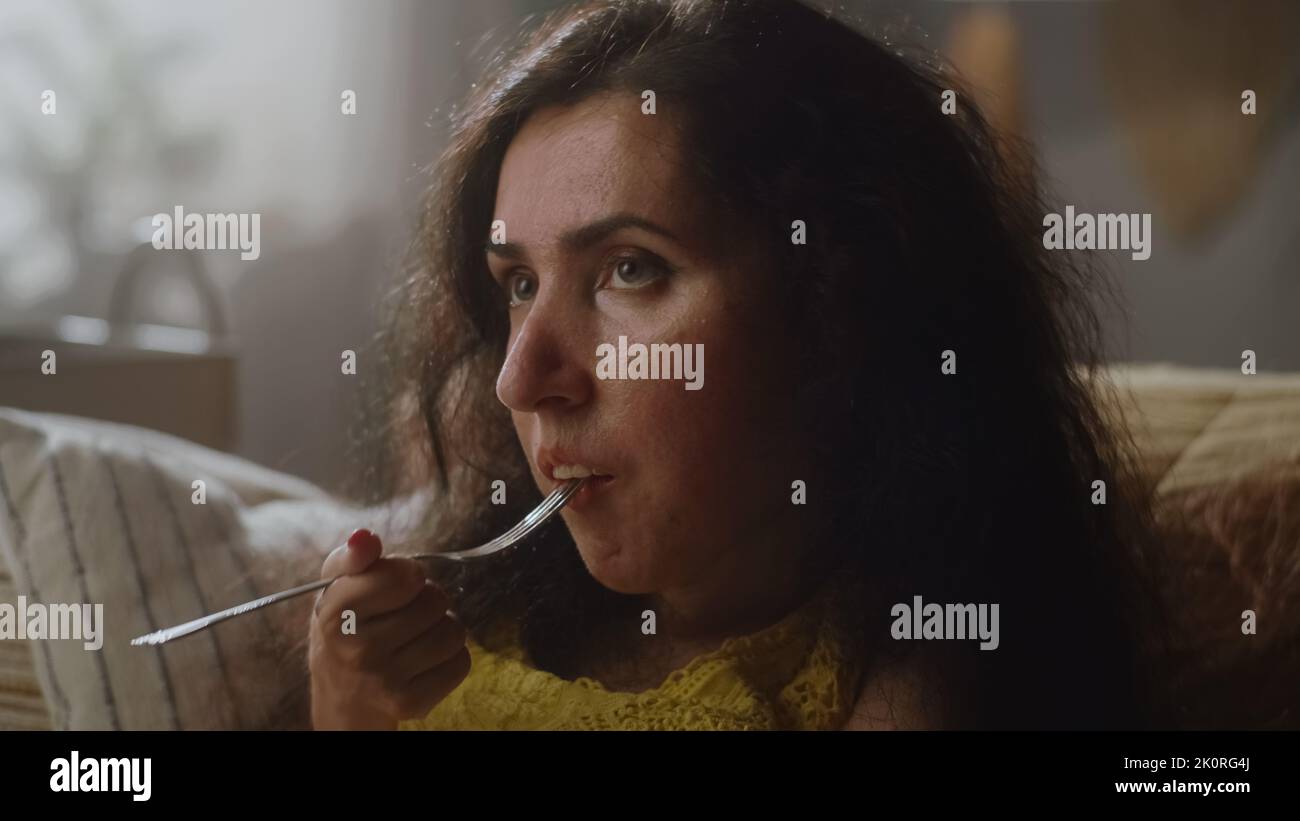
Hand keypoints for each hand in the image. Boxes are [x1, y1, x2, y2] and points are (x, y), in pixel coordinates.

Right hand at [308, 530, 469, 728]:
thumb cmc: (347, 626)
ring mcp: (384, 681)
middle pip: (435, 600)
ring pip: (453, 631)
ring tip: (416, 635)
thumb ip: (351, 556)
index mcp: (334, 613)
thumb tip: (365, 537)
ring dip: (442, 626)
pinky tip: (424, 659)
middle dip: (426, 599)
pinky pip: (461, 662)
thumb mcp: (337, 587)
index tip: (397, 582)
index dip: (410, 573)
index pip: (405, 575)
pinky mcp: (410, 704)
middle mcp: (357, 650)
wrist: (343, 693)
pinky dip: (451, 656)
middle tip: (403, 613)